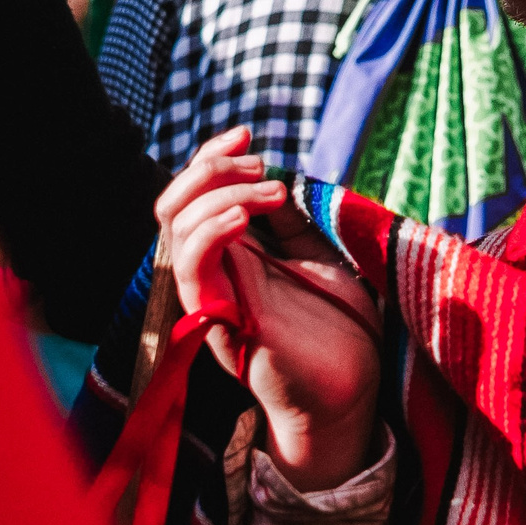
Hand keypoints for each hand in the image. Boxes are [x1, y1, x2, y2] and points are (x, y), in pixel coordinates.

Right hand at [158, 129, 379, 490]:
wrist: (353, 391)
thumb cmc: (337, 328)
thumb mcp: (318, 255)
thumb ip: (293, 219)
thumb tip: (281, 175)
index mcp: (230, 256)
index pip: (194, 195)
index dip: (210, 156)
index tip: (248, 133)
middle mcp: (211, 274)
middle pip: (172, 205)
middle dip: (209, 167)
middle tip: (261, 162)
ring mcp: (211, 297)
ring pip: (176, 230)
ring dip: (222, 193)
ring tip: (272, 190)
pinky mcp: (220, 320)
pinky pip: (191, 267)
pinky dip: (212, 230)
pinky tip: (247, 214)